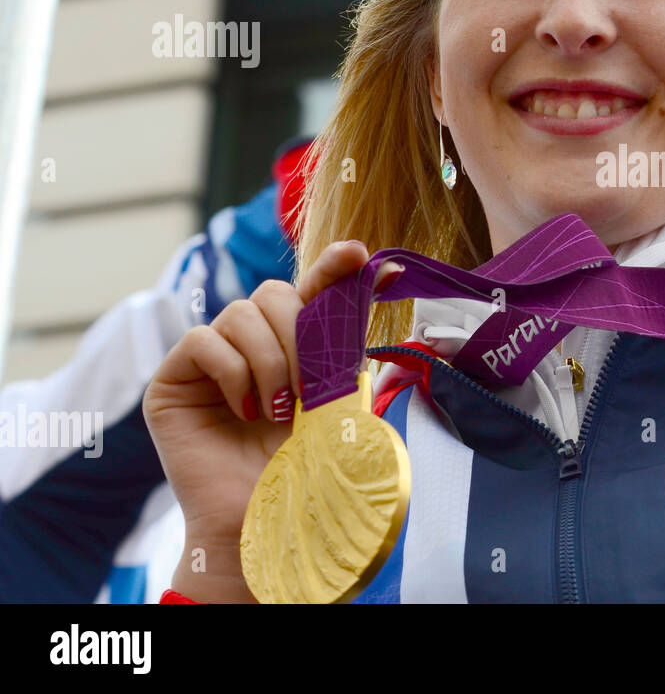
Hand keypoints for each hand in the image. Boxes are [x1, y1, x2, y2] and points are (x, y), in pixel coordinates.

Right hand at [143, 241, 402, 601]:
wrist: (264, 519)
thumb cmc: (303, 466)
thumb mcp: (335, 398)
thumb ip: (344, 342)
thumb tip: (381, 273)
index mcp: (290, 347)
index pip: (309, 291)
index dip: (332, 268)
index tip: (359, 255)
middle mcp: (248, 345)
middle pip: (272, 293)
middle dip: (298, 333)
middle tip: (306, 386)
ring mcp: (208, 359)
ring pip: (240, 314)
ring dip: (269, 360)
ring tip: (277, 409)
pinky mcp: (173, 378)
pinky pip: (203, 340)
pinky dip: (232, 372)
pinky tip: (243, 411)